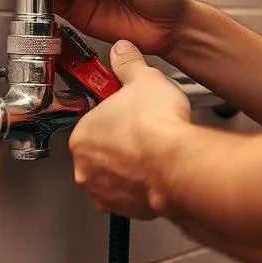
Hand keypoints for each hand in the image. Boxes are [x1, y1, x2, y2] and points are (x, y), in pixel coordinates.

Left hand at [69, 40, 191, 218]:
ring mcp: (106, 192)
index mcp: (82, 135)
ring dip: (130, 166)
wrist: (178, 163)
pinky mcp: (126, 209)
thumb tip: (123, 52)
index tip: (127, 111)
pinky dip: (142, 185)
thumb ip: (129, 64)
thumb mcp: (144, 79)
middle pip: (101, 151)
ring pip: (114, 176)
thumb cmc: (157, 127)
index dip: (114, 114)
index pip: (92, 122)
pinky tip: (159, 170)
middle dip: (120, 142)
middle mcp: (87, 168)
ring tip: (154, 151)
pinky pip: (131, 196)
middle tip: (143, 130)